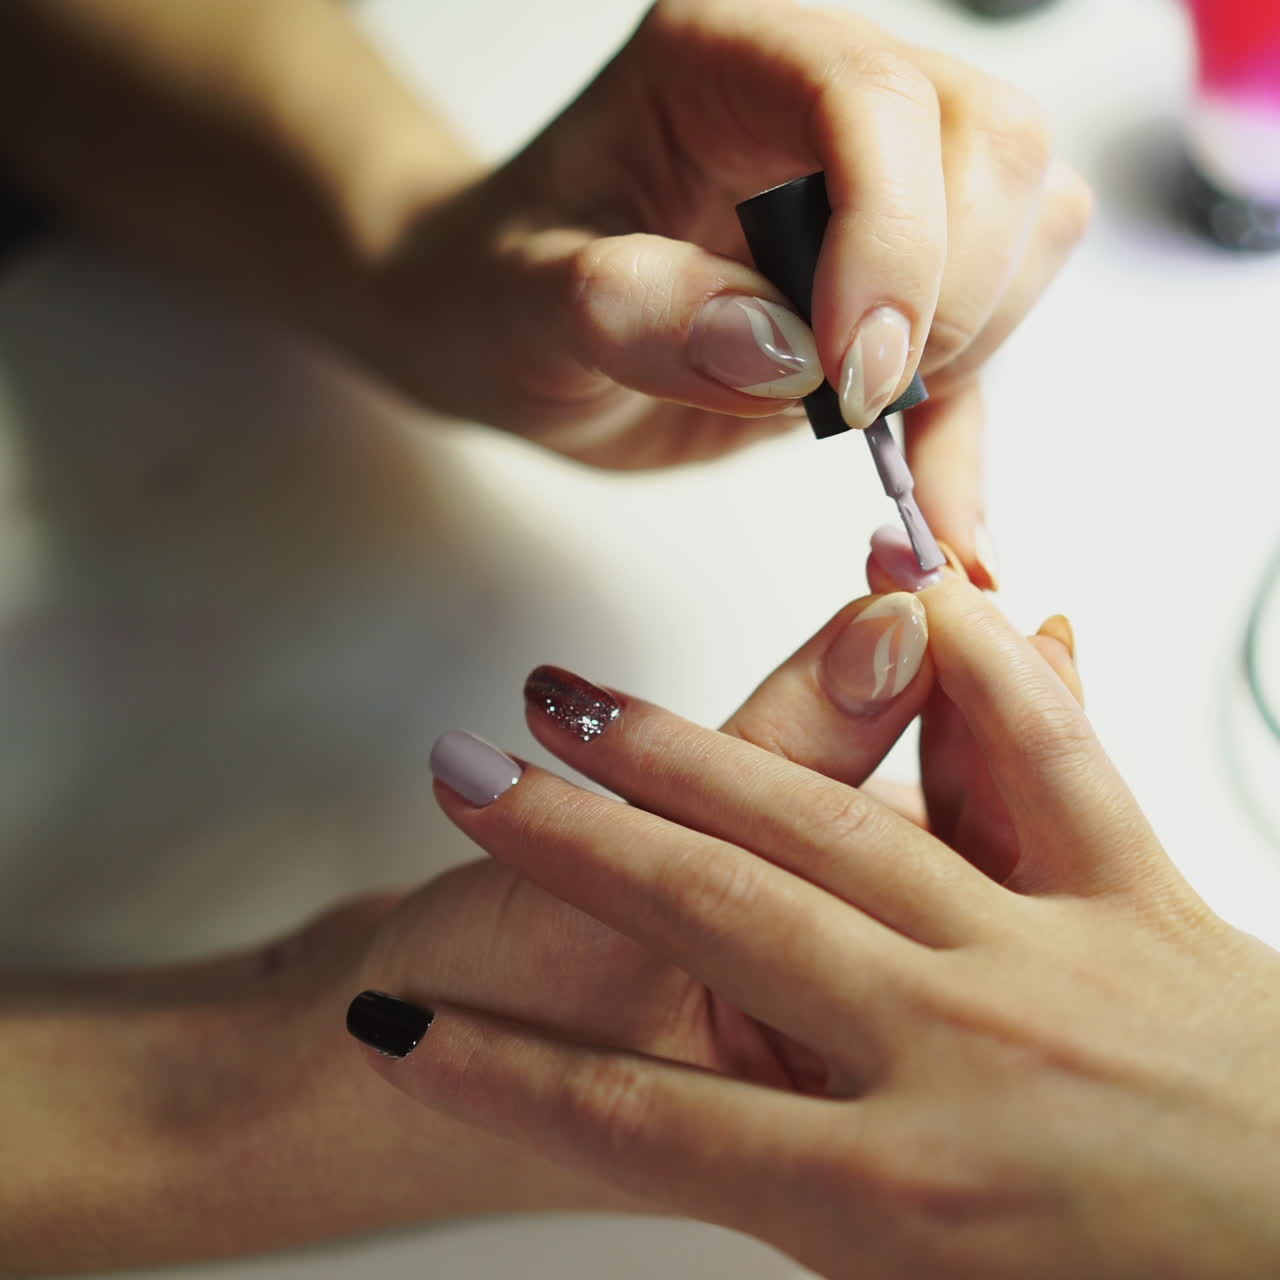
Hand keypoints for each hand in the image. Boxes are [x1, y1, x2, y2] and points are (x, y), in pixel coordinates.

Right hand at [355, 568, 1279, 1279]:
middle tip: (474, 776)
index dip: (499, 1079)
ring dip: (690, 758)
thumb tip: (688, 1165)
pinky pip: (1044, 751)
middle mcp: (961, 1060)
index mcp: (898, 1201)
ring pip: (837, 825)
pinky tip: (903, 605)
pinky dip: (978, 668)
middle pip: (714, 918)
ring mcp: (1047, 962)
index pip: (639, 1126)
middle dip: (572, 843)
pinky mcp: (1132, 893)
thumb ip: (816, 1225)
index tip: (403, 1035)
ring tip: (582, 707)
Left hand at [383, 0, 1090, 576]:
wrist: (507, 334)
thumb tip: (785, 351)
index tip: (847, 377)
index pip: (872, 99)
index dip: (891, 237)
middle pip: (994, 146)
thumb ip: (630, 309)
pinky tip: (929, 509)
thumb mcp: (520, 303)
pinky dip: (965, 434)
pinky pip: (991, 338)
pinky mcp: (889, 284)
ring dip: (971, 354)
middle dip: (954, 296)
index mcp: (723, 60)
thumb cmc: (496, 295)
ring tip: (864, 444)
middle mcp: (818, 102)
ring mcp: (872, 190)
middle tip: (851, 406)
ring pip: (1026, 227)